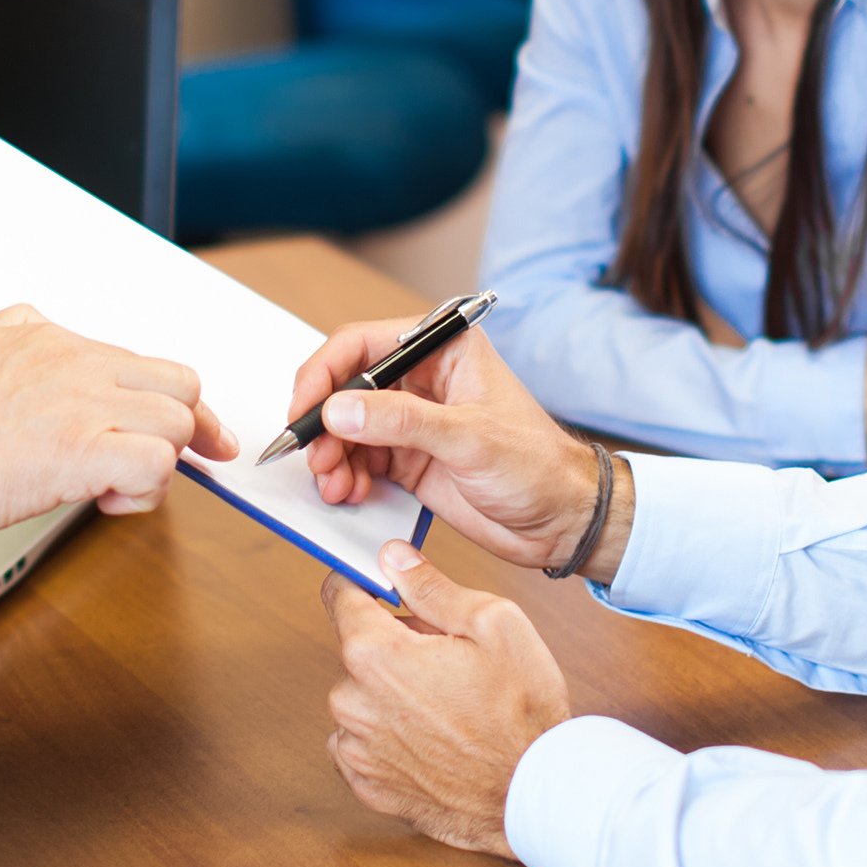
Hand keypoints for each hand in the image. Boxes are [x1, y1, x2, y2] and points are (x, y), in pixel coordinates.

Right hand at [0, 305, 236, 582]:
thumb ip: (3, 339)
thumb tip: (25, 332)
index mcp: (43, 336)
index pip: (133, 358)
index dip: (156, 400)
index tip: (179, 426)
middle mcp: (72, 359)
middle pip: (177, 381)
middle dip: (189, 427)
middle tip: (196, 461)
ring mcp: (83, 401)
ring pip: (178, 421)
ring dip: (160, 463)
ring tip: (116, 489)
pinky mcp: (87, 449)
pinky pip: (159, 464)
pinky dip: (147, 492)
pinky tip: (110, 503)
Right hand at [291, 320, 613, 576]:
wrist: (563, 520)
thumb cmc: (538, 466)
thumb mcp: (469, 438)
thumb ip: (401, 421)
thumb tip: (339, 408)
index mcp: (442, 349)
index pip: (361, 346)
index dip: (322, 375)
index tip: (303, 410)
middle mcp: (422, 379)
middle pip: (345, 389)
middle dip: (322, 425)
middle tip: (314, 459)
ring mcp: (412, 421)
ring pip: (346, 429)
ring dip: (331, 457)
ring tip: (333, 487)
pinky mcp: (408, 459)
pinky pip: (358, 461)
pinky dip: (345, 477)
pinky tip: (349, 494)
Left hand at [321, 543, 570, 857]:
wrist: (535, 793)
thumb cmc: (522, 712)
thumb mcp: (494, 624)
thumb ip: (431, 587)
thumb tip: (393, 558)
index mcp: (375, 654)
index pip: (340, 595)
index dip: (365, 584)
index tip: (384, 587)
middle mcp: (352, 701)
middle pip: (358, 650)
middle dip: (395, 646)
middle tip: (447, 660)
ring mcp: (356, 748)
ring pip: (362, 698)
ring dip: (392, 695)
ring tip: (447, 707)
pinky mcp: (367, 784)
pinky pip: (364, 743)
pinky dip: (390, 737)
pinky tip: (433, 740)